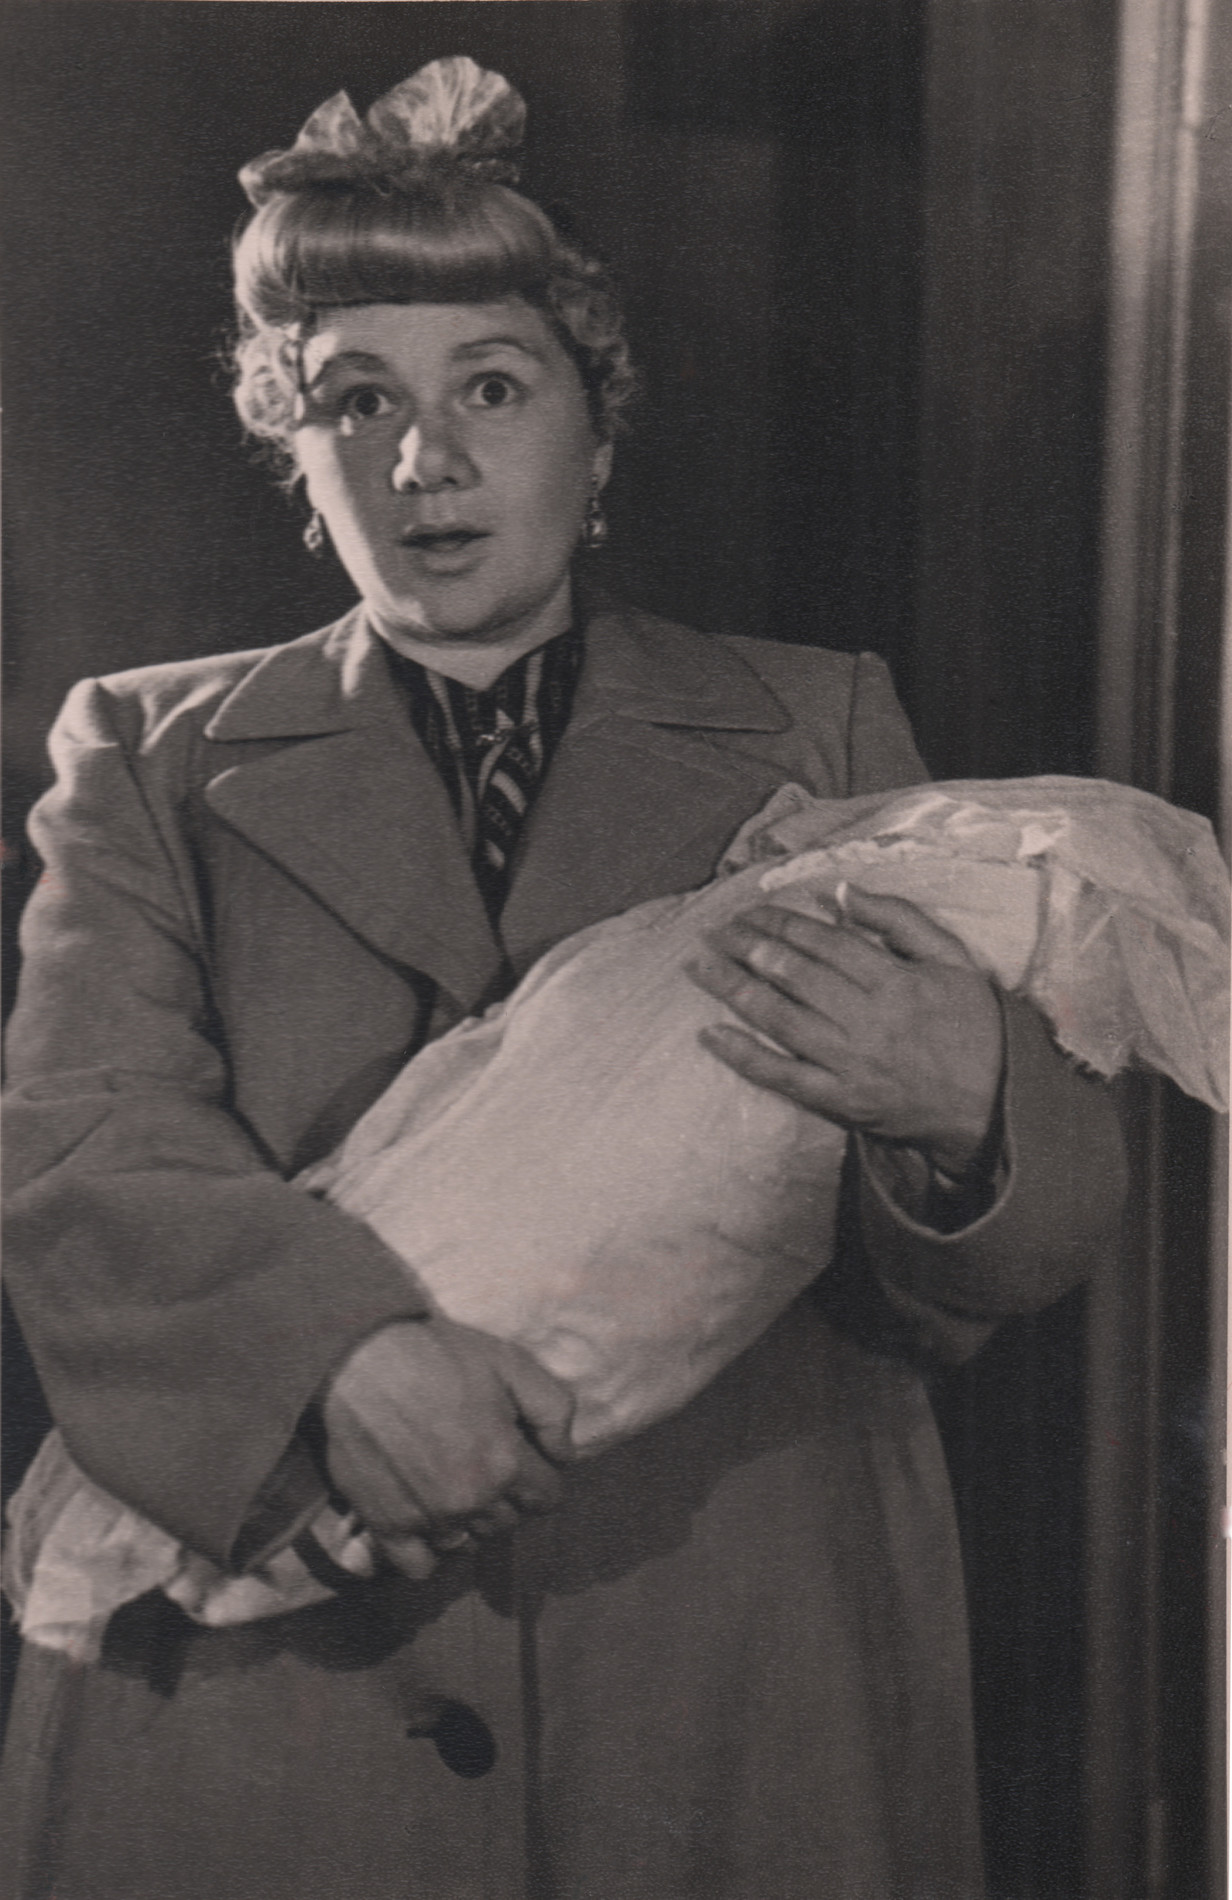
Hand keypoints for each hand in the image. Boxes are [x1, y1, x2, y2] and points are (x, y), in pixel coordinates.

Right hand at [321, 1316, 573, 1580]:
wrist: (358, 1359)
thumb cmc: (439, 1355)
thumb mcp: (512, 1363)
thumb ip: (554, 1410)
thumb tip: (564, 1455)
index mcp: (506, 1463)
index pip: (548, 1498)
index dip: (539, 1475)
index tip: (520, 1455)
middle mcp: (471, 1500)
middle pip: (508, 1521)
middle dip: (504, 1495)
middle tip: (480, 1459)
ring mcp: (428, 1518)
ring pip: (468, 1542)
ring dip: (467, 1519)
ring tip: (449, 1480)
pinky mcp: (386, 1526)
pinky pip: (421, 1566)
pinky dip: (427, 1549)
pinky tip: (424, 1515)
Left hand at [687, 886, 1003, 1178]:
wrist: (994, 1107)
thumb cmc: (975, 1027)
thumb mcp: (953, 959)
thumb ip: (900, 920)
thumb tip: (842, 891)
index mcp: (894, 980)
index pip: (823, 942)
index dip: (781, 923)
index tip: (750, 912)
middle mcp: (867, 1019)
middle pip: (793, 974)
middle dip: (747, 948)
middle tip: (715, 932)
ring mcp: (850, 1063)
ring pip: (779, 1019)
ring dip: (733, 989)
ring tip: (700, 966)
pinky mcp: (840, 1101)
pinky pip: (781, 1076)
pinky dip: (743, 1055)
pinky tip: (710, 1035)